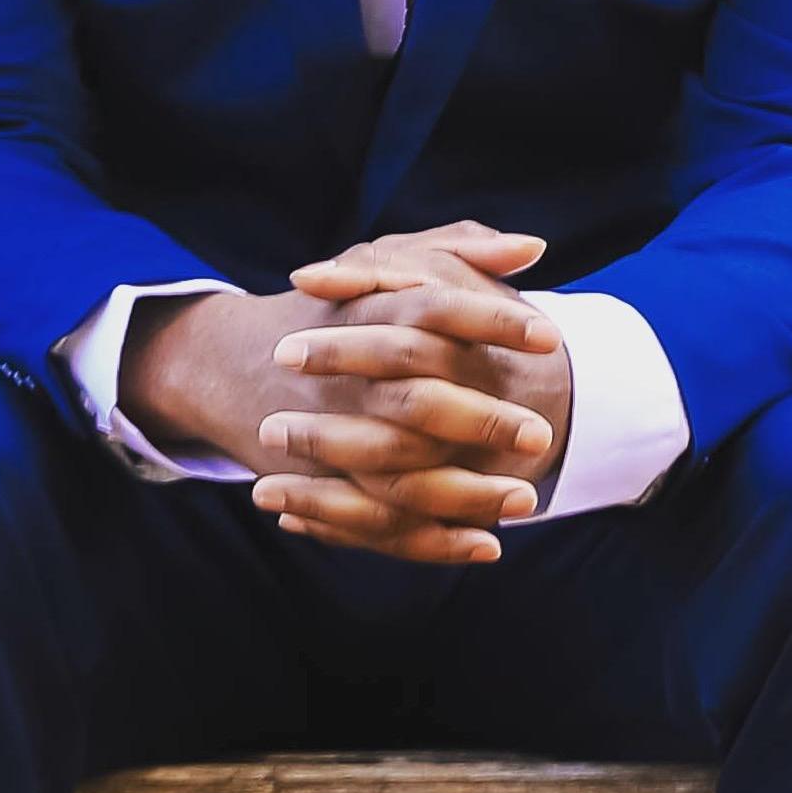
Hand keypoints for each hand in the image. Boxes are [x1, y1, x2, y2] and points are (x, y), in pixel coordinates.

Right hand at [120, 223, 564, 565]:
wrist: (240, 363)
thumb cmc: (340, 308)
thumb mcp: (388, 265)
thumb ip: (460, 250)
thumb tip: (533, 247)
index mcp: (371, 311)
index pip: (435, 307)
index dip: (492, 319)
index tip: (551, 337)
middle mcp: (350, 374)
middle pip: (416, 397)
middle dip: (481, 419)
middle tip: (542, 435)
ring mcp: (332, 433)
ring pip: (399, 470)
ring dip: (465, 491)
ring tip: (526, 499)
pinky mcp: (324, 484)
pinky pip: (380, 523)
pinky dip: (434, 539)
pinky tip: (488, 545)